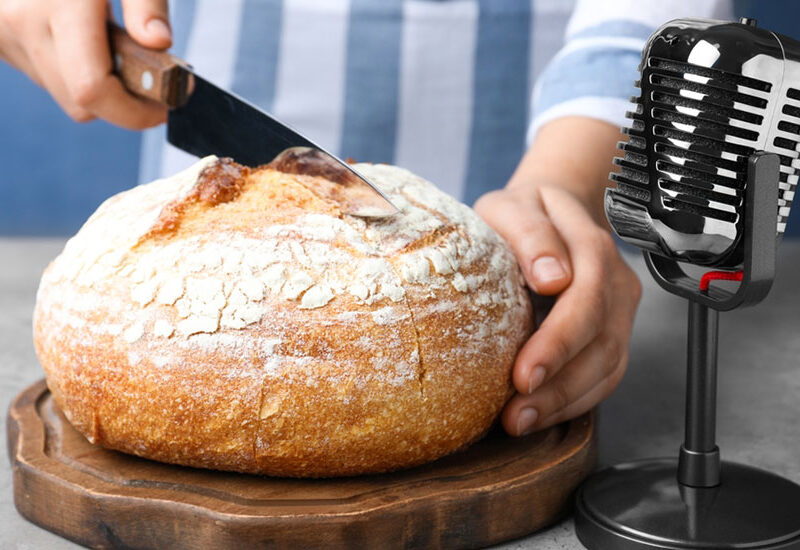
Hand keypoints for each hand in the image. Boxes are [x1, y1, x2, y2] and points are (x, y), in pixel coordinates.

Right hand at [0, 0, 170, 128]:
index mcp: (58, 4)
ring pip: (63, 94)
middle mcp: (21, 23)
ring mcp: (4, 33)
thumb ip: (146, 1)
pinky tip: (81, 35)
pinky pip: (46, 76)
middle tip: (152, 76)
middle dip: (123, 100)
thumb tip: (159, 43)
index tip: (165, 106)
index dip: (134, 112)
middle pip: (81, 103)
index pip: (92, 89)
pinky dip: (72, 69)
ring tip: (110, 38)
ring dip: (98, 84)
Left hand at [475, 182, 640, 434]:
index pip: (585, 298)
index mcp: (591, 245)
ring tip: (521, 423)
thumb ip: (531, 233)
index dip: (558, 343)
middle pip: (601, 341)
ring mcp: (620, 309)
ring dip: (565, 402)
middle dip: (559, 385)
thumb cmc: (523, 212)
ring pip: (608, 366)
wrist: (552, 212)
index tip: (522, 375)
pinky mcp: (614, 332)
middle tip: (516, 414)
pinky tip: (541, 415)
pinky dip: (574, 402)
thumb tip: (552, 278)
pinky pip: (605, 375)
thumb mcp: (512, 206)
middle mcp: (615, 280)